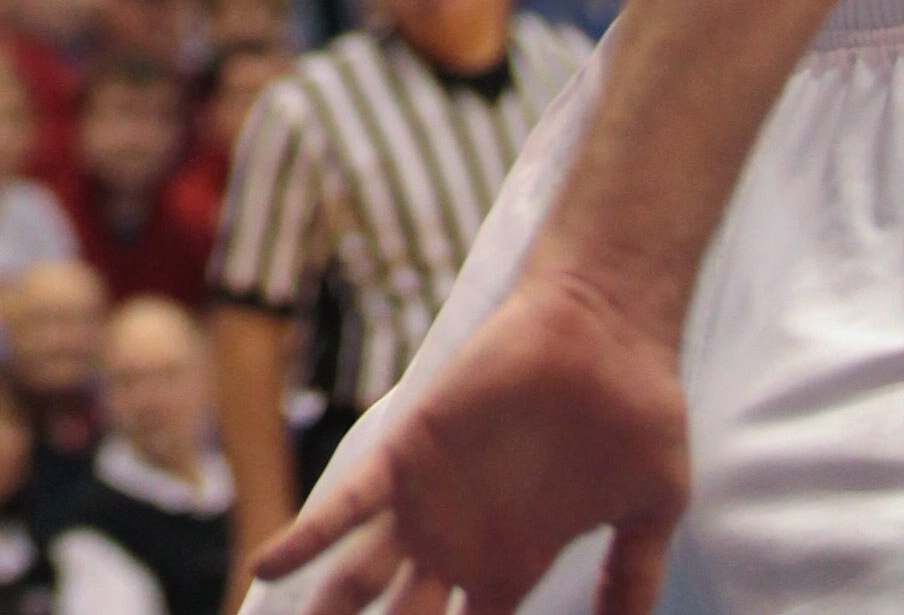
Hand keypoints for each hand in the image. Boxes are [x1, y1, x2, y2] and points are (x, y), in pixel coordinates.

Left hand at [253, 251, 688, 614]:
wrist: (612, 331)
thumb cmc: (638, 411)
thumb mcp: (648, 513)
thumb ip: (632, 582)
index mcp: (511, 565)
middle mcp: (461, 543)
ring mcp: (431, 500)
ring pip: (361, 576)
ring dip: (329, 612)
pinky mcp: (411, 450)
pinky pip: (348, 503)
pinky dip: (308, 535)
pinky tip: (270, 570)